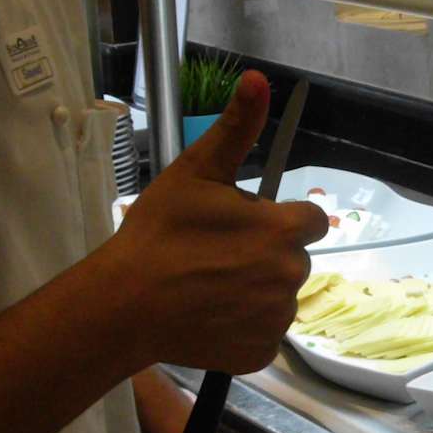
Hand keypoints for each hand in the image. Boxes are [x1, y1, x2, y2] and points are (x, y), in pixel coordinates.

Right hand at [109, 72, 326, 373]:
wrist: (124, 304)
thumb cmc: (158, 234)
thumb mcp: (195, 172)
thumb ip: (236, 128)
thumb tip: (258, 79)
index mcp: (282, 230)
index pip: (307, 218)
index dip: (275, 218)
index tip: (240, 224)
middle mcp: (290, 276)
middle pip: (291, 258)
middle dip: (264, 254)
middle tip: (215, 255)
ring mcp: (276, 319)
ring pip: (277, 297)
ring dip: (254, 291)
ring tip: (208, 286)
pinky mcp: (260, 353)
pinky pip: (262, 335)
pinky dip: (243, 328)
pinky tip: (210, 316)